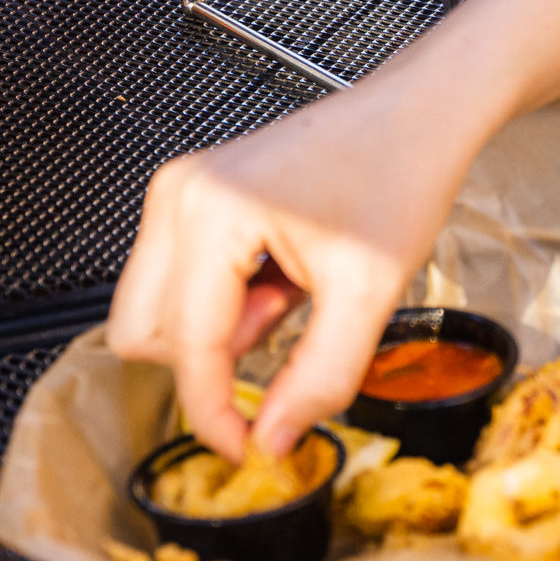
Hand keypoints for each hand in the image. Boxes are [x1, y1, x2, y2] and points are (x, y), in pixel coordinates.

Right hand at [108, 76, 485, 461]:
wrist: (417, 113)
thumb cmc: (399, 172)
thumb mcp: (370, 291)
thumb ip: (320, 376)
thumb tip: (273, 439)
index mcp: (213, 212)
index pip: (189, 347)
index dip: (216, 413)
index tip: (250, 447)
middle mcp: (181, 195)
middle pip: (142, 332)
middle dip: (210, 359)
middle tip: (286, 331)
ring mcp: (181, 191)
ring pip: (158, 310)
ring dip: (223, 327)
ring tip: (295, 290)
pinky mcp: (194, 196)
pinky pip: (181, 281)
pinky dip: (229, 300)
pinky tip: (284, 273)